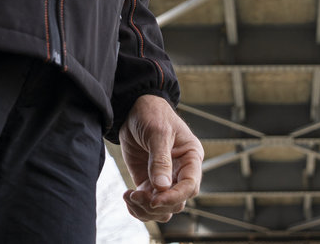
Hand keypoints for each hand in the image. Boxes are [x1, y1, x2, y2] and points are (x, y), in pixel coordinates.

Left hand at [118, 94, 202, 221]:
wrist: (133, 109)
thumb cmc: (152, 114)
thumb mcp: (158, 132)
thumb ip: (160, 160)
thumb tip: (162, 188)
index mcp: (191, 157)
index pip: (190, 186)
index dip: (174, 197)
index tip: (154, 200)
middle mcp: (181, 171)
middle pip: (177, 202)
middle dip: (157, 205)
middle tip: (137, 195)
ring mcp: (165, 179)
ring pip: (163, 209)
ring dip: (146, 210)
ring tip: (130, 196)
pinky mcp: (148, 183)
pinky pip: (148, 206)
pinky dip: (137, 208)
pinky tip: (127, 195)